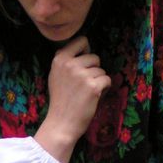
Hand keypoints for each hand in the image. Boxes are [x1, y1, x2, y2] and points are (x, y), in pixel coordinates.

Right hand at [36, 36, 110, 162]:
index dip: (86, 51)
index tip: (83, 63)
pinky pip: (107, 80)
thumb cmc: (60, 99)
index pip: (82, 40)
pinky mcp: (93, 87)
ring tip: (87, 92)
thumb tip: (82, 49)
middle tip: (84, 84)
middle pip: (94, 57)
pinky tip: (94, 97)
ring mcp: (82, 75)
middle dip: (93, 69)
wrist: (61, 122)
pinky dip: (104, 89)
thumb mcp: (55, 74)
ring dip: (98, 80)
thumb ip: (65, 61)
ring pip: (101, 70)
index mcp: (60, 59)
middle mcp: (70, 64)